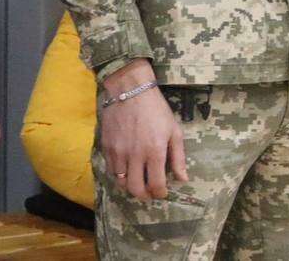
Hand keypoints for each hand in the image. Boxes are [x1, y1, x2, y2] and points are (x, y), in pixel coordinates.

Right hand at [99, 59, 186, 200]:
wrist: (130, 92)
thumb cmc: (157, 110)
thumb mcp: (174, 131)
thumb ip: (178, 157)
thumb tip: (183, 178)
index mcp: (155, 151)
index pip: (156, 184)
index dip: (160, 193)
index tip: (163, 193)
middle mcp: (135, 156)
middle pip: (136, 189)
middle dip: (145, 195)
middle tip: (150, 193)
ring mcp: (118, 153)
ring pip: (121, 183)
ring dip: (131, 187)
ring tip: (139, 184)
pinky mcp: (106, 149)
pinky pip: (111, 171)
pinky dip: (119, 177)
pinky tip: (127, 172)